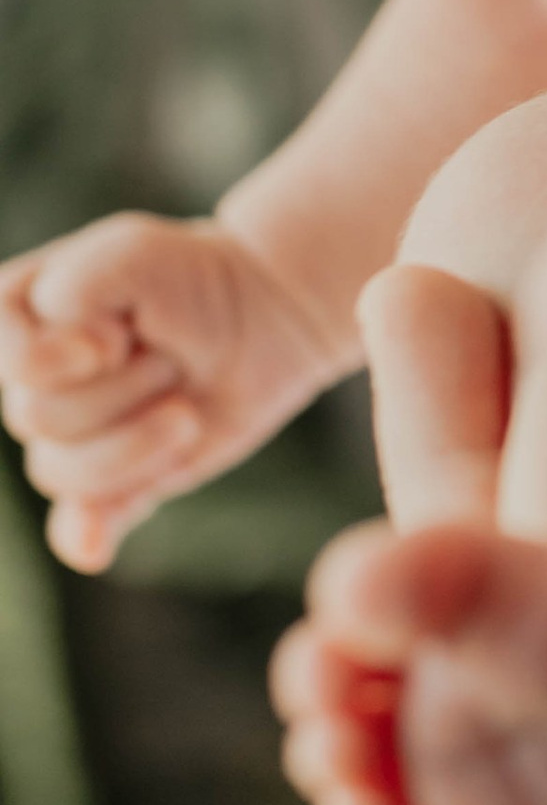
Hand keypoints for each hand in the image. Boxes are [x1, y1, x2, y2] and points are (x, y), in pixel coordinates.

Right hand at [0, 215, 344, 571]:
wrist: (263, 315)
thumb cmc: (191, 276)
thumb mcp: (132, 255)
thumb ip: (72, 295)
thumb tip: (43, 377)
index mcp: (16, 316)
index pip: (10, 361)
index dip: (67, 355)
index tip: (120, 334)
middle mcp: (31, 380)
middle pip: (37, 418)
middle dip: (123, 388)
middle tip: (167, 355)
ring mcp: (72, 433)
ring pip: (61, 472)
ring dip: (138, 442)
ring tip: (184, 406)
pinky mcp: (116, 478)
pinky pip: (80, 524)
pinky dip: (85, 534)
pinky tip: (95, 549)